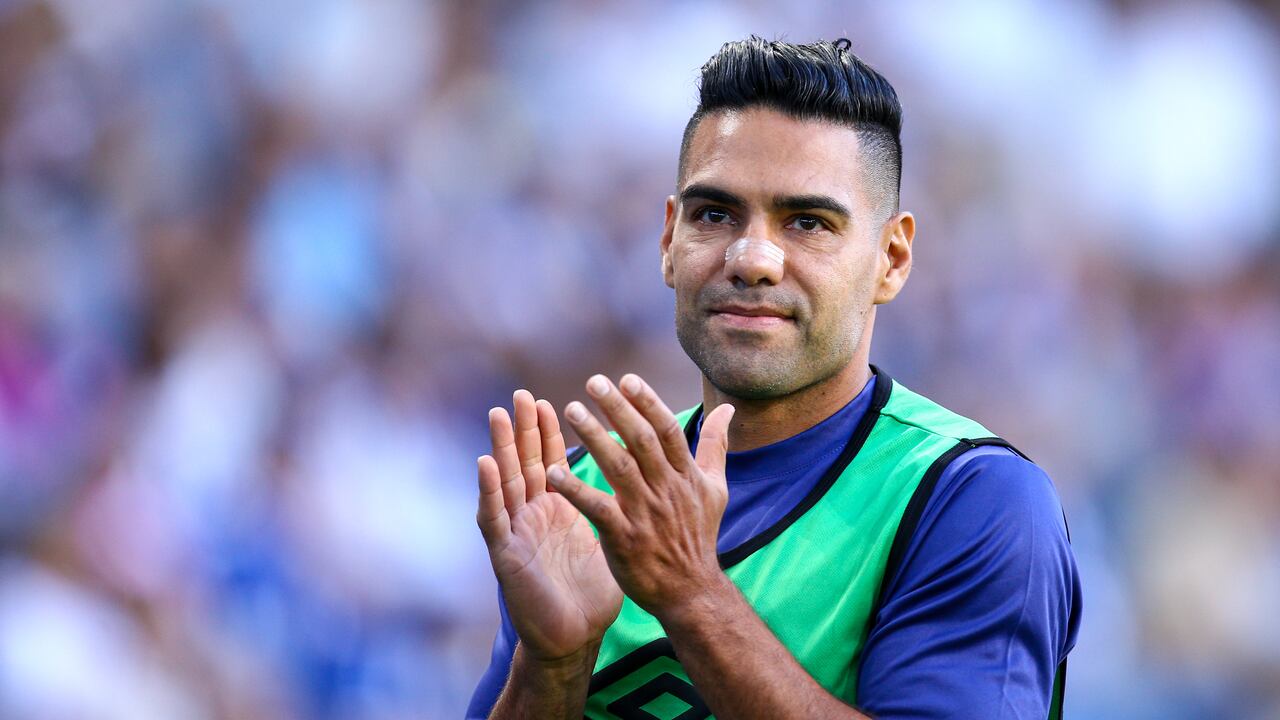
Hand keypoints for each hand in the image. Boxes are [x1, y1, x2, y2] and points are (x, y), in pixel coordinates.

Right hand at [477, 390, 622, 662]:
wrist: (573, 639)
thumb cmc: (589, 593)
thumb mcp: (607, 539)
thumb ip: (615, 508)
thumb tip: (639, 486)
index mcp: (557, 511)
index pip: (551, 463)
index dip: (550, 433)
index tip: (551, 401)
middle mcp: (533, 516)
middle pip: (526, 464)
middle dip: (524, 429)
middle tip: (521, 395)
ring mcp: (517, 533)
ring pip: (505, 482)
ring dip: (501, 448)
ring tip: (499, 416)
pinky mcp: (506, 555)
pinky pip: (494, 518)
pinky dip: (489, 490)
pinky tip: (485, 464)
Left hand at [547, 373, 734, 618]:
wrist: (691, 592)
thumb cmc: (698, 536)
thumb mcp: (716, 489)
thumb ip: (716, 446)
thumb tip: (729, 409)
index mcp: (686, 475)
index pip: (667, 430)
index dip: (647, 402)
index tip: (626, 379)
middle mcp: (666, 489)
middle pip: (642, 441)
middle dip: (617, 409)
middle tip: (593, 382)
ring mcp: (646, 513)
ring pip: (619, 467)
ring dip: (595, 437)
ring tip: (572, 411)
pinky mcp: (624, 537)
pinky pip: (597, 508)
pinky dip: (575, 489)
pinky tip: (553, 472)